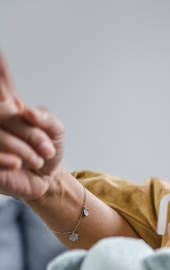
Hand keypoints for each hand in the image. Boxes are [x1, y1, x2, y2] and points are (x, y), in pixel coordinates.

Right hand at [0, 51, 64, 199]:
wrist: (46, 180)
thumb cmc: (48, 151)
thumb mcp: (56, 131)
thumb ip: (46, 118)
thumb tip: (27, 113)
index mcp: (9, 105)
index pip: (1, 81)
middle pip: (4, 111)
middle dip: (30, 132)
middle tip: (48, 148)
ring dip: (23, 148)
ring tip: (39, 160)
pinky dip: (6, 158)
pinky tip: (17, 164)